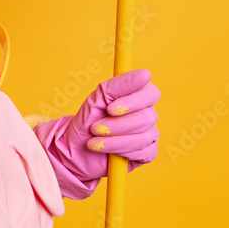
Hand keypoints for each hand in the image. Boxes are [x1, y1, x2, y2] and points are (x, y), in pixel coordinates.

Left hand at [34, 69, 159, 199]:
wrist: (77, 148)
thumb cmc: (89, 118)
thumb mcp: (99, 98)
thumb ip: (120, 85)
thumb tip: (145, 74)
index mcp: (138, 96)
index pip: (151, 93)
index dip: (132, 102)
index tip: (109, 108)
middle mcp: (148, 114)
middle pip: (146, 117)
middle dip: (116, 125)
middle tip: (95, 128)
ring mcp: (150, 134)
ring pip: (143, 136)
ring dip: (113, 140)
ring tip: (94, 140)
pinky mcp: (147, 153)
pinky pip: (142, 152)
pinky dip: (120, 151)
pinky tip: (106, 152)